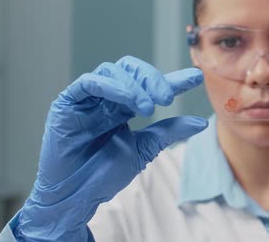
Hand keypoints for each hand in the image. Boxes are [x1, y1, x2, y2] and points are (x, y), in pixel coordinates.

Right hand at [13, 56, 207, 240]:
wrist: (75, 198)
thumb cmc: (103, 175)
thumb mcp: (144, 150)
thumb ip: (169, 132)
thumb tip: (202, 122)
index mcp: (123, 106)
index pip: (150, 85)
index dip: (173, 79)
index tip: (196, 78)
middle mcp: (105, 98)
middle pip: (131, 70)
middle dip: (152, 79)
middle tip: (167, 98)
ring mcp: (86, 99)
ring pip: (111, 71)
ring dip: (134, 86)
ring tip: (149, 107)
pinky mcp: (67, 103)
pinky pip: (88, 83)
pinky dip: (110, 86)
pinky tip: (127, 99)